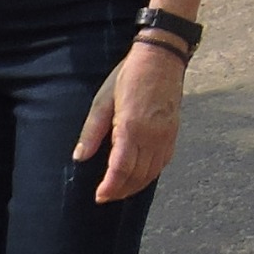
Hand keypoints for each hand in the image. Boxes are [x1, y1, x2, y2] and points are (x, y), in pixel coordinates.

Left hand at [76, 39, 186, 202]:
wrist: (161, 57)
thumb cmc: (129, 75)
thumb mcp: (103, 100)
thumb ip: (91, 132)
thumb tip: (80, 157)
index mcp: (131, 127)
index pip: (121, 169)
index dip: (109, 187)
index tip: (99, 196)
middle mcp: (152, 135)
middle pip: (137, 175)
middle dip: (120, 190)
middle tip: (106, 196)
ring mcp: (166, 134)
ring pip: (152, 172)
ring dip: (136, 185)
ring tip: (120, 190)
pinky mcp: (174, 131)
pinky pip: (163, 161)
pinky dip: (151, 174)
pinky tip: (141, 175)